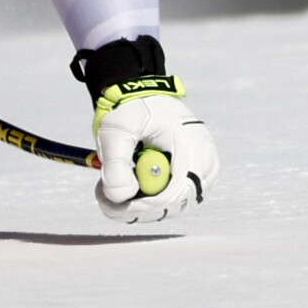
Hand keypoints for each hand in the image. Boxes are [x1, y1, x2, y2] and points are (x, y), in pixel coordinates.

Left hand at [92, 74, 218, 223]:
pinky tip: (127, 183)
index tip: (110, 201)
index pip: (172, 195)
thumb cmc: (132, 110)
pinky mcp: (192, 182)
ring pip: (167, 208)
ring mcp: (201, 177)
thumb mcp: (116, 128)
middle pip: (171, 207)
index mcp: (194, 150)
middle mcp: (205, 168)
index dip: (140, 205)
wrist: (143, 98)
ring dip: (136, 203)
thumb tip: (119, 196)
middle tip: (102, 193)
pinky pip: (167, 203)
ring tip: (112, 181)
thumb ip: (116, 160)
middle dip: (134, 206)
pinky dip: (144, 200)